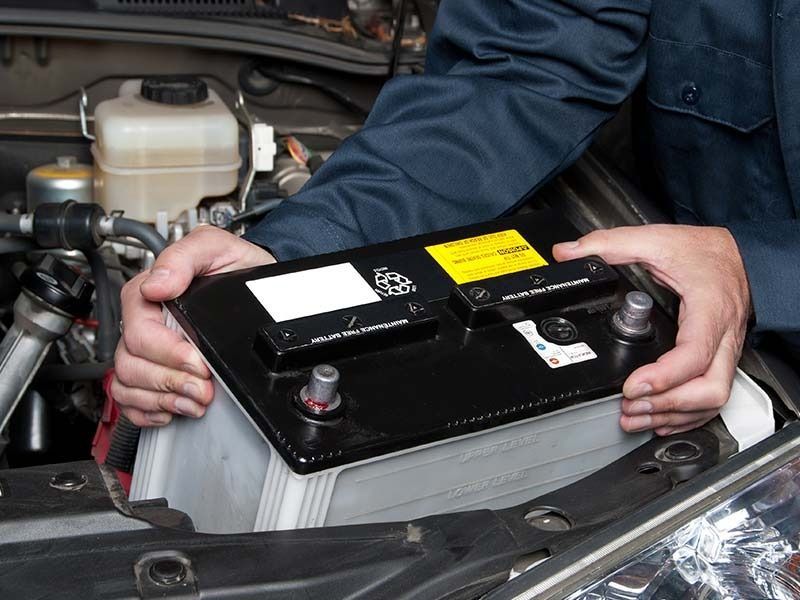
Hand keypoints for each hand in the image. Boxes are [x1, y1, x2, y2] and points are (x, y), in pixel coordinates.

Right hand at [112, 226, 274, 425]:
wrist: (255, 285)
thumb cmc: (235, 266)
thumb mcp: (217, 246)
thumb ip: (186, 255)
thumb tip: (158, 284)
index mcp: (148, 292)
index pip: (139, 332)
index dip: (167, 353)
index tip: (197, 362)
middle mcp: (144, 322)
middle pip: (131, 364)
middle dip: (169, 381)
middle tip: (203, 388)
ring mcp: (146, 349)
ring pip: (127, 384)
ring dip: (162, 399)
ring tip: (195, 400)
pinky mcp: (155, 370)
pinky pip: (131, 400)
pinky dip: (149, 411)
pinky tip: (173, 408)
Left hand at [553, 224, 750, 435]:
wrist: (740, 253)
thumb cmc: (705, 251)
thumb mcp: (656, 239)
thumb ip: (609, 244)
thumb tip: (568, 253)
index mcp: (709, 309)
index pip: (694, 355)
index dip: (664, 377)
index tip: (632, 386)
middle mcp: (723, 336)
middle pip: (710, 389)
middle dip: (667, 405)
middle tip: (630, 406)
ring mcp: (726, 351)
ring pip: (713, 399)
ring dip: (673, 415)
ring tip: (635, 416)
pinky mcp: (722, 359)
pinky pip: (713, 397)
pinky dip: (686, 414)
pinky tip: (660, 418)